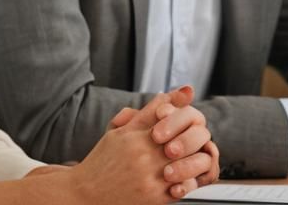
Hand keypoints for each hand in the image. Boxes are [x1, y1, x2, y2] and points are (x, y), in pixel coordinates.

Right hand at [71, 92, 213, 202]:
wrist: (88, 192)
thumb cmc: (104, 160)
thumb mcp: (118, 131)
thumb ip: (144, 114)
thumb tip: (165, 94)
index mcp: (133, 135)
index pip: (161, 113)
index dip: (178, 105)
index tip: (189, 93)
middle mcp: (143, 154)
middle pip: (179, 138)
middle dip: (192, 134)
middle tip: (199, 132)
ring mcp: (150, 176)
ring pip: (186, 163)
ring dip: (196, 158)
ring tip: (197, 155)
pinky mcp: (155, 197)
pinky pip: (182, 187)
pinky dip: (190, 180)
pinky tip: (189, 175)